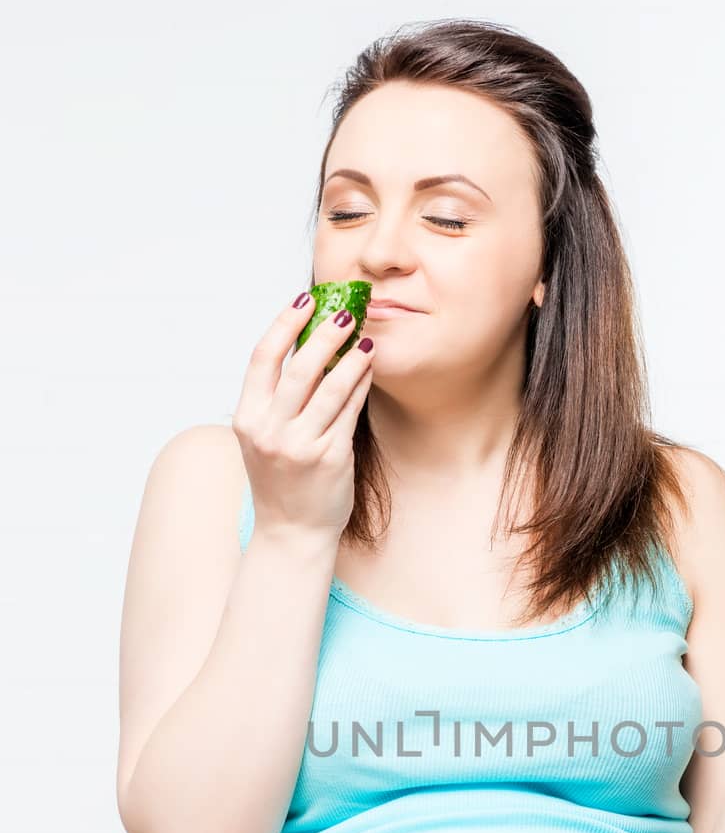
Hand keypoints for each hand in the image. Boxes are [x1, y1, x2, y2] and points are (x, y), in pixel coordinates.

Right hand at [231, 292, 374, 542]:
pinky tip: (369, 369)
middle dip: (325, 333)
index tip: (305, 300)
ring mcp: (301, 446)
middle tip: (345, 313)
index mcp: (247, 419)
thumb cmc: (280, 479)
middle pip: (299, 367)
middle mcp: (270, 431)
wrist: (291, 532)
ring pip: (330, 388)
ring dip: (351, 357)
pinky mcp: (331, 458)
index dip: (285, 323)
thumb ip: (275, 396)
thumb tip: (305, 342)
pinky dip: (361, 385)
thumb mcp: (263, 436)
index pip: (263, 358)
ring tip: (365, 338)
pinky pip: (350, 411)